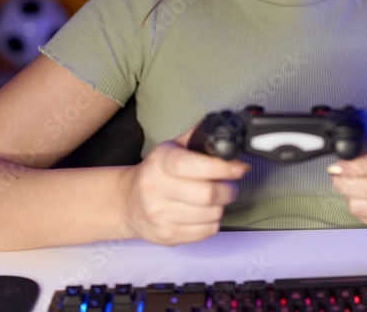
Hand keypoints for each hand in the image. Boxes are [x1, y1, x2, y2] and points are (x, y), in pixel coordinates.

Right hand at [120, 128, 248, 244]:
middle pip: (208, 194)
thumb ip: (196, 138)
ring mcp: (160, 215)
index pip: (195, 165)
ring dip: (221, 206)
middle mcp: (157, 189)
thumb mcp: (171, 148)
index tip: (238, 168)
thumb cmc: (156, 173)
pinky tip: (204, 213)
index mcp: (161, 163)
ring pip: (210, 214)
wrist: (128, 201)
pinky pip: (205, 232)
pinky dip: (212, 222)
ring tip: (215, 199)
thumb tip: (224, 132)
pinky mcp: (166, 235)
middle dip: (228, 190)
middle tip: (229, 185)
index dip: (222, 168)